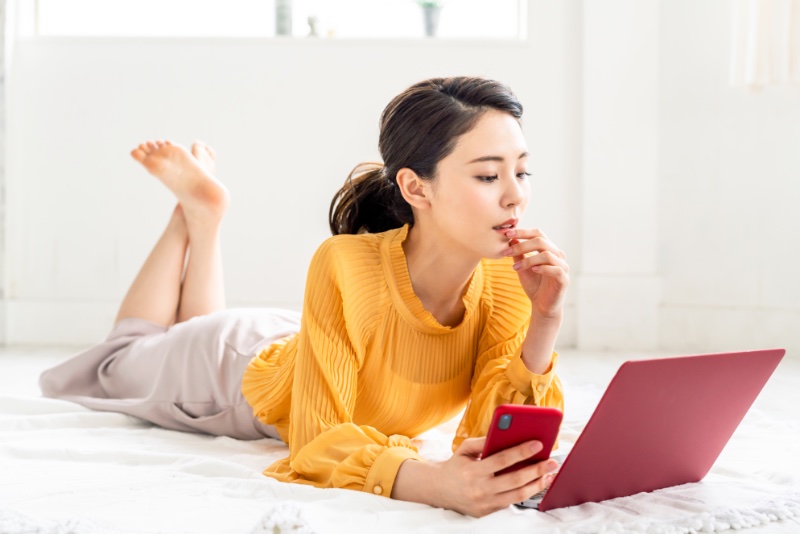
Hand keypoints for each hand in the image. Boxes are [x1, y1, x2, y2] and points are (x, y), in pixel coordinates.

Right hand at [435, 437, 558, 516]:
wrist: (438, 489)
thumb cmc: (455, 465)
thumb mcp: (465, 448)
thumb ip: (484, 441)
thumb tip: (506, 433)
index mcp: (473, 471)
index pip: (502, 460)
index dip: (521, 452)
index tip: (537, 444)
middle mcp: (480, 489)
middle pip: (515, 480)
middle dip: (537, 470)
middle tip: (552, 462)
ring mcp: (485, 503)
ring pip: (517, 496)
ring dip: (537, 485)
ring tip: (549, 475)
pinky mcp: (487, 512)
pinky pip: (510, 502)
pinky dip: (525, 493)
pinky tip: (535, 484)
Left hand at [502, 228, 568, 318]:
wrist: (542, 306)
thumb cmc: (534, 285)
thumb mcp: (522, 267)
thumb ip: (518, 254)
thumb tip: (511, 238)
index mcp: (548, 249)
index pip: (537, 234)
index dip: (522, 232)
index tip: (506, 233)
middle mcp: (557, 255)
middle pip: (541, 241)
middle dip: (521, 245)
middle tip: (506, 252)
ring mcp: (562, 266)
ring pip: (547, 255)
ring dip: (528, 260)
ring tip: (515, 267)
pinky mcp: (564, 279)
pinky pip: (556, 270)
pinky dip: (543, 268)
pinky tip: (532, 270)